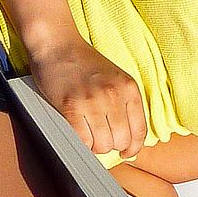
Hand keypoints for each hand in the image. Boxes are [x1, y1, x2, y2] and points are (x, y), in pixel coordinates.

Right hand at [26, 39, 146, 158]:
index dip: (133, 147)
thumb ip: (124, 103)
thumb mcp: (115, 78)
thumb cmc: (84, 62)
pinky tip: (78, 133)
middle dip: (111, 145)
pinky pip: (82, 140)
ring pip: (102, 144)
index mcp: (129, 88)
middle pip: (121, 141)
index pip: (139, 131)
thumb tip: (129, 137)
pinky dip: (81, 143)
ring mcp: (93, 101)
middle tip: (101, 138)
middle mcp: (114, 95)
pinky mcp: (71, 107)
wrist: (58, 45)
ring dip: (95, 146)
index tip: (126, 152)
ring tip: (88, 134)